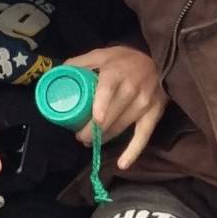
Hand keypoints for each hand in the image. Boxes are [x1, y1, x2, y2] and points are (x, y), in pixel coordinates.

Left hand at [64, 46, 166, 168]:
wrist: (159, 61)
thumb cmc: (125, 59)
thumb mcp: (102, 54)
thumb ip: (80, 63)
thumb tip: (57, 74)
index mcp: (116, 72)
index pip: (108, 89)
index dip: (101, 105)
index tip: (95, 119)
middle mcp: (132, 88)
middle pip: (111, 115)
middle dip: (93, 130)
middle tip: (80, 136)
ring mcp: (145, 103)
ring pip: (121, 127)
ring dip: (104, 138)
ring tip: (91, 142)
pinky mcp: (154, 113)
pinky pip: (144, 136)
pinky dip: (133, 151)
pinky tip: (122, 163)